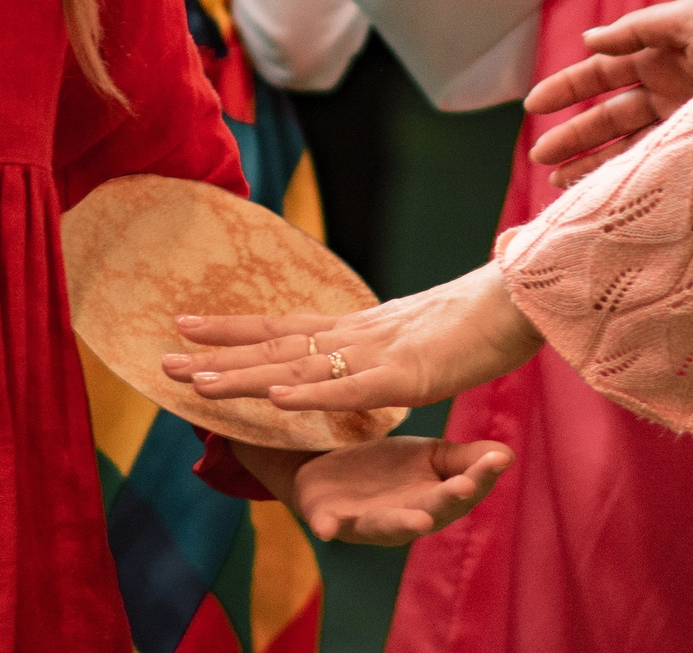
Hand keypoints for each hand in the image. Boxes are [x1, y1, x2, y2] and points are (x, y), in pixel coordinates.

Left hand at [164, 263, 543, 412]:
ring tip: (200, 381)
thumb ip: (400, 343)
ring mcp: (382, 352)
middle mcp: (361, 334)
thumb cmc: (486, 311)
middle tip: (163, 359)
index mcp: (363, 327)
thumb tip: (388, 342)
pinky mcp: (412, 372)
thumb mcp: (427, 333)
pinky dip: (314, 393)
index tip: (186, 323)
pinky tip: (279, 398)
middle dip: (220, 354)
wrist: (528, 294)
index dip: (235, 327)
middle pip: (278, 346)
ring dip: (249, 376)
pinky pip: (354, 387)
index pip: (286, 326)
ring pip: (303, 367)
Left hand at [282, 437, 511, 544]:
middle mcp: (402, 516)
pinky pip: (327, 524)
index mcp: (431, 500)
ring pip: (386, 525)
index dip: (481, 478)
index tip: (499, 459)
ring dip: (401, 524)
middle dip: (446, 501)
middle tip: (464, 486)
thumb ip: (464, 459)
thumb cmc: (386, 468)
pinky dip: (327, 527)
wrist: (326, 466)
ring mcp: (364, 520)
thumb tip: (507, 454)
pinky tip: (326, 529)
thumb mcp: (429, 456)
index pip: (462, 492)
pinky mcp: (327, 517)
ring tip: (419, 520)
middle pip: (429, 511)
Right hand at [524, 0, 692, 187]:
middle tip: (538, 157)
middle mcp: (669, 90)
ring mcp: (685, 123)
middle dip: (572, 135)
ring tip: (558, 183)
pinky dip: (625, 178)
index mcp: (661, 53)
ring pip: (625, 146)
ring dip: (591, 162)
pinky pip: (653, 165)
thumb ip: (637, 29)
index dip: (566, 88)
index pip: (601, 73)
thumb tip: (589, 38)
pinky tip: (601, 194)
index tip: (532, 105)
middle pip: (608, 116)